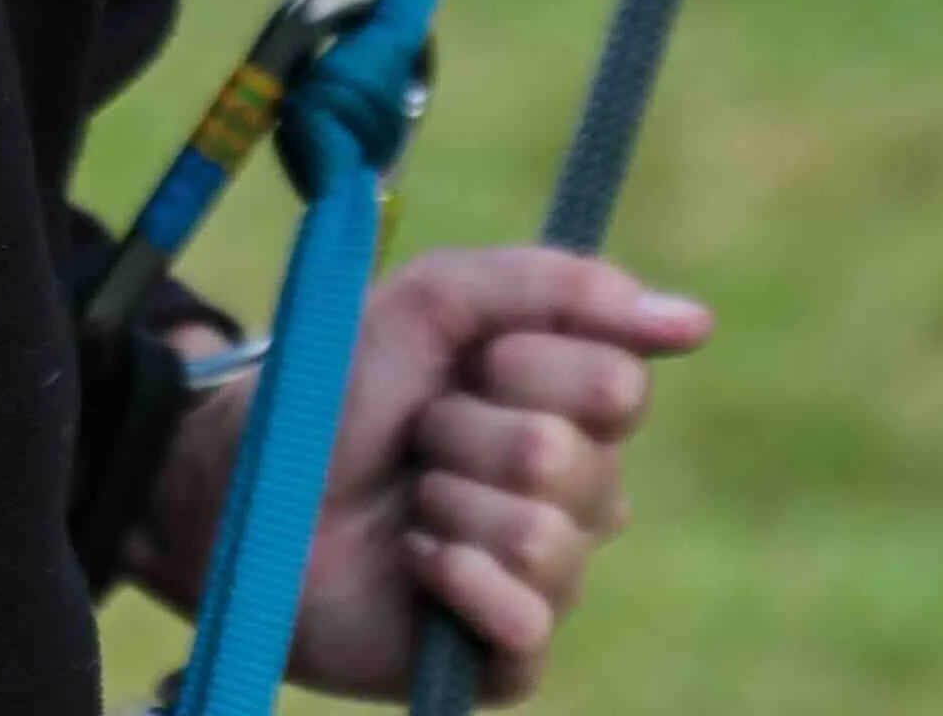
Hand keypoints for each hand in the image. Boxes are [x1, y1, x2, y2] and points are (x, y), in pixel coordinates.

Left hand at [136, 247, 713, 701]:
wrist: (246, 488)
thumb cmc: (343, 390)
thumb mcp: (437, 299)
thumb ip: (560, 288)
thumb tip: (696, 322)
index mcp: (578, 406)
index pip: (619, 382)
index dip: (525, 365)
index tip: (466, 362)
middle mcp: (580, 492)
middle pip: (572, 458)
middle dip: (467, 434)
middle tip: (419, 438)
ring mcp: (548, 576)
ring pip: (542, 537)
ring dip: (446, 506)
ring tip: (407, 504)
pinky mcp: (507, 654)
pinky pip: (526, 622)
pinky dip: (455, 579)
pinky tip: (415, 563)